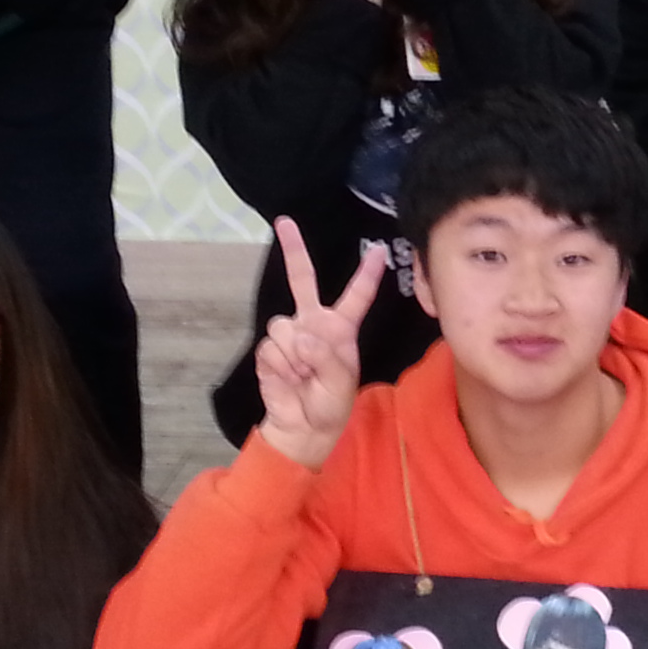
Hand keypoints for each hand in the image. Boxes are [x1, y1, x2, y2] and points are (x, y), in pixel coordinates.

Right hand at [254, 220, 390, 469]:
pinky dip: (281, 366)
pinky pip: (271, 348)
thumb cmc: (330, 404)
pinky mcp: (268, 349)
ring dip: (294, 355)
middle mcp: (313, 323)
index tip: (379, 250)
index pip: (356, 296)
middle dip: (294, 249)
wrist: (302, 426)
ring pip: (284, 326)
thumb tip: (301, 338)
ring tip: (303, 375)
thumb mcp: (343, 382)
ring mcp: (289, 334)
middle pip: (303, 279)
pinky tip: (288, 378)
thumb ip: (327, 357)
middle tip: (284, 222)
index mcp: (340, 328)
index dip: (367, 274)